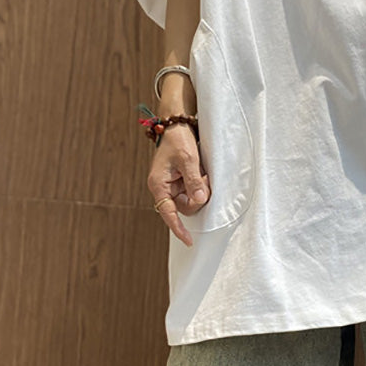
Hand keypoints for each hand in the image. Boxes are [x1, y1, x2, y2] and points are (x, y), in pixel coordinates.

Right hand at [148, 124, 209, 247]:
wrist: (177, 125)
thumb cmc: (178, 140)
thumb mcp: (188, 159)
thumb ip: (194, 181)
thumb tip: (200, 200)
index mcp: (159, 185)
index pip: (168, 213)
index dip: (178, 228)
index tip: (188, 241)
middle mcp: (165, 188)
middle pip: (185, 207)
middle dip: (198, 198)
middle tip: (205, 179)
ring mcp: (174, 185)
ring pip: (192, 199)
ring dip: (201, 190)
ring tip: (204, 173)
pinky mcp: (182, 181)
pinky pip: (194, 191)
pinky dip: (202, 185)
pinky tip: (203, 173)